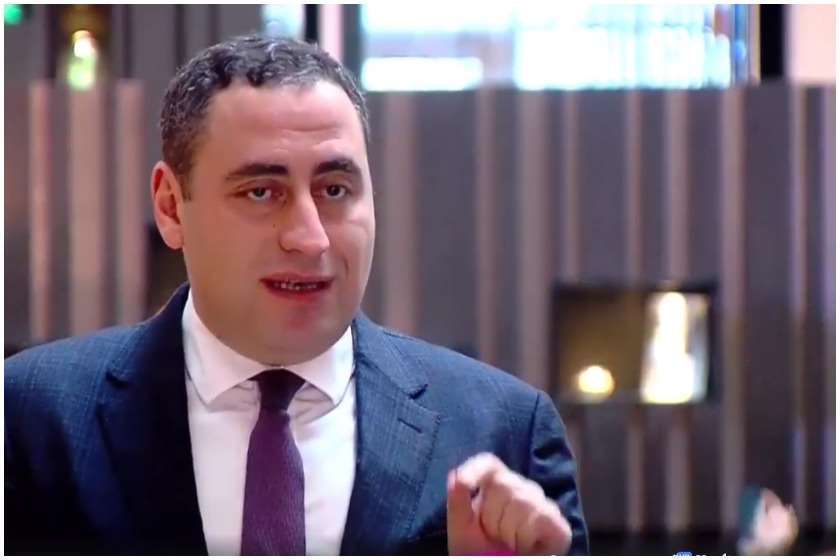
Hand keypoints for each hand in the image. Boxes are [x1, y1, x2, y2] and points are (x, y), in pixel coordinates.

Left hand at [446, 453, 571, 554]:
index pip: (488, 464)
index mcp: (494, 483)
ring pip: (520, 500)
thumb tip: (456, 475)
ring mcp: (541, 502)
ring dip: (507, 530)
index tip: (464, 483)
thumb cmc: (478, 548)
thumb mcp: (462, 526)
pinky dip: (525, 536)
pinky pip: (539, 516)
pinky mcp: (557, 523)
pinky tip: (525, 546)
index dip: (476, 468)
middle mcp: (520, 487)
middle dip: (491, 515)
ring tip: (508, 541)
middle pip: (503, 483)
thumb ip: (457, 501)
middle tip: (493, 534)